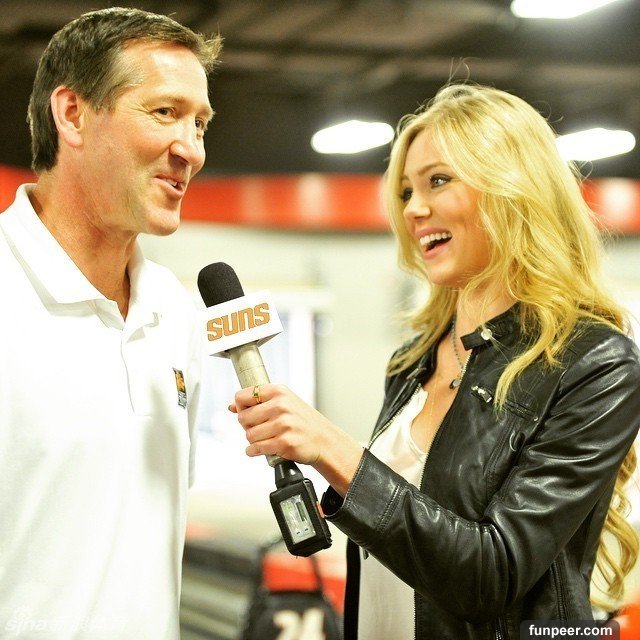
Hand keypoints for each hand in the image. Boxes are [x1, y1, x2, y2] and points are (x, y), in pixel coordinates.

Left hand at [230, 383, 363, 495]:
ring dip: (253, 441)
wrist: (324, 440)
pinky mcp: (284, 443)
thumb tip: (231, 406)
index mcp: (278, 392)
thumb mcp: (284, 403)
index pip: (242, 397)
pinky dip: (254, 451)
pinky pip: (256, 448)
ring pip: (249, 435)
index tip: (247, 413)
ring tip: (266, 439)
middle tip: (259, 429)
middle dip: (247, 426)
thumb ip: (259, 402)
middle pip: (243, 418)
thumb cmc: (302, 421)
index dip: (240, 407)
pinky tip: (262, 449)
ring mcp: (283, 424)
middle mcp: (280, 406)